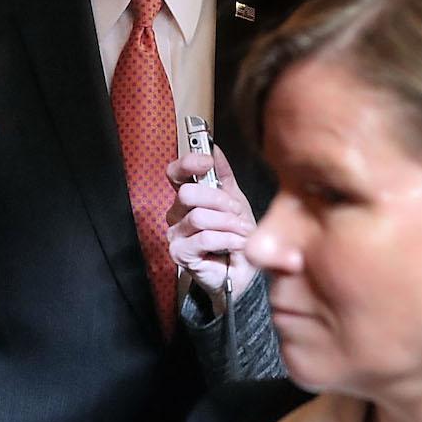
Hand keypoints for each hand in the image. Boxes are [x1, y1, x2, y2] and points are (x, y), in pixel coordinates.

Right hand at [165, 144, 256, 297]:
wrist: (246, 273)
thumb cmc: (237, 237)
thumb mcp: (236, 201)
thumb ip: (223, 175)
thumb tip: (215, 149)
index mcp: (188, 198)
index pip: (175, 173)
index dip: (188, 163)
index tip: (207, 162)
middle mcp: (176, 214)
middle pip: (187, 194)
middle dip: (218, 201)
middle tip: (236, 211)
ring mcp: (176, 234)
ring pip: (198, 217)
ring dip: (228, 224)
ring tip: (242, 232)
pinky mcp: (179, 254)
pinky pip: (203, 238)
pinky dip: (227, 240)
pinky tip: (237, 245)